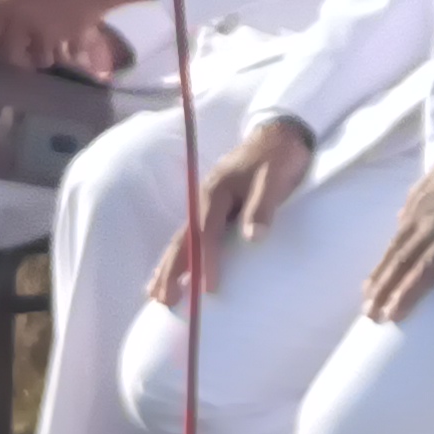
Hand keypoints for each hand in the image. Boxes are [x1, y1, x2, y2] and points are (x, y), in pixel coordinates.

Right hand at [150, 116, 312, 306]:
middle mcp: (205, 198)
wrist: (280, 133)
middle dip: (172, 270)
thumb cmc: (278, 157)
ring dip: (169, 266)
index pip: (208, 232)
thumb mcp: (275, 178)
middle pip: (184, 238)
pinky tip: (170, 271)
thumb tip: (252, 238)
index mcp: (217, 191)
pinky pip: (192, 235)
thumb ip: (263, 206)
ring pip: (183, 238)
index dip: (206, 260)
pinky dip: (179, 255)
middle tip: (163, 301)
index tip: (208, 289)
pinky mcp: (214, 207)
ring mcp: (207, 203)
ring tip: (154, 294)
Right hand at [362, 151, 433, 321]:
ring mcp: (422, 204)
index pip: (427, 266)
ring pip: (397, 243)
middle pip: (404, 259)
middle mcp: (433, 217)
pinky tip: (379, 268)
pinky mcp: (419, 192)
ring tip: (366, 300)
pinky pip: (400, 224)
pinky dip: (388, 248)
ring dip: (380, 273)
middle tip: (369, 315)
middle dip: (385, 289)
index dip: (408, 291)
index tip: (392, 314)